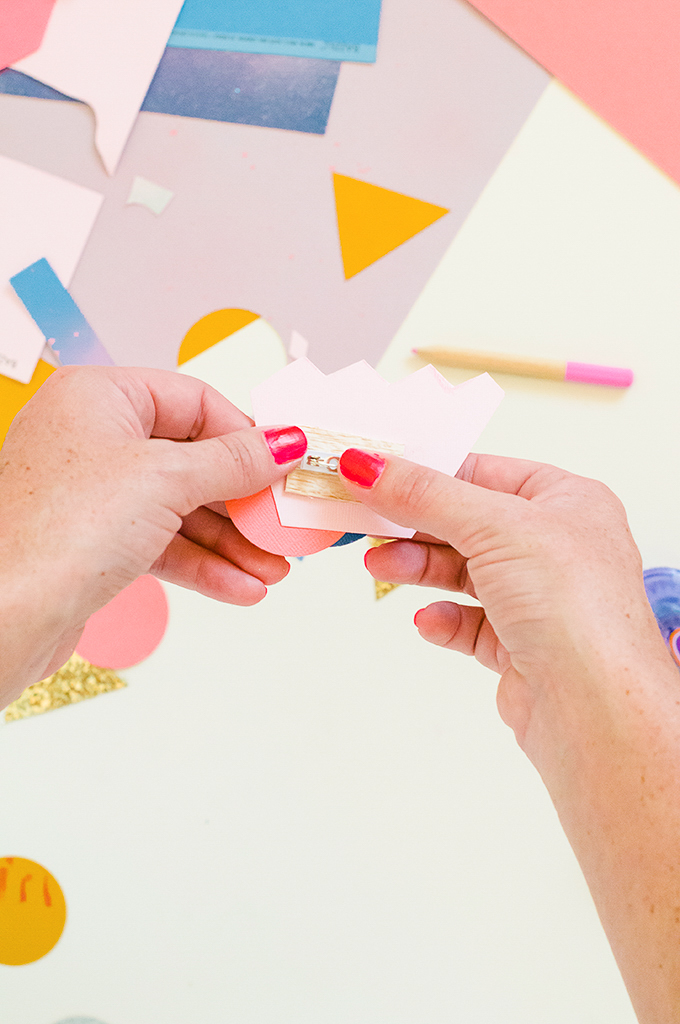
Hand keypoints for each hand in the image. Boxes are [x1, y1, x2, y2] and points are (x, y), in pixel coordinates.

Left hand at [0, 366, 306, 695]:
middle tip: (284, 523)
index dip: (246, 434)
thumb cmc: (59, 530)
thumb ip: (235, 461)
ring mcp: (92, 494)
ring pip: (180, 509)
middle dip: (244, 500)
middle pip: (192, 459)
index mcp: (100, 397)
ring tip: (273, 569)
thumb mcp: (167, 480)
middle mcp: (92, 438)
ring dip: (231, 542)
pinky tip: (241, 587)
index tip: (287, 463)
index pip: (195, 401)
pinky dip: (203, 564)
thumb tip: (285, 441)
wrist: (2, 616)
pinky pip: (162, 544)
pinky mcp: (94, 543)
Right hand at [337, 448, 669, 756]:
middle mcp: (557, 548)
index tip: (376, 473)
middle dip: (415, 525)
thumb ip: (424, 495)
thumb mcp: (494, 526)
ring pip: (463, 573)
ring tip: (380, 567)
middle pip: (467, 523)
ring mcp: (539, 599)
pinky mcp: (522, 647)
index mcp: (567, 501)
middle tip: (366, 521)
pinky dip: (442, 620)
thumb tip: (368, 466)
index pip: (485, 471)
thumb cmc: (576, 607)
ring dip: (419, 569)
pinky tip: (427, 620)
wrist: (594, 708)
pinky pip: (469, 624)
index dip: (429, 472)